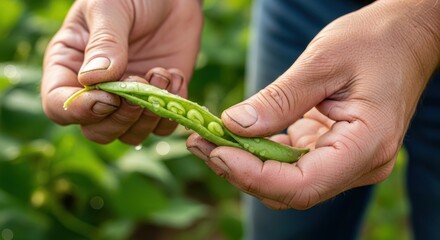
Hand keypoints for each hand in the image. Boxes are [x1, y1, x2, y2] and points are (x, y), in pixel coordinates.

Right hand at [41, 0, 201, 144]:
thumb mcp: (110, 8)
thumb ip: (103, 43)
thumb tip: (94, 80)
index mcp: (69, 66)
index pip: (59, 105)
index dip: (79, 110)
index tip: (108, 97)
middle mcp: (97, 90)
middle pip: (96, 130)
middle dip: (120, 118)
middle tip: (141, 87)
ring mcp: (129, 99)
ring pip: (130, 134)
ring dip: (149, 115)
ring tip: (161, 73)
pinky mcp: (158, 101)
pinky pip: (162, 126)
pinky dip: (171, 110)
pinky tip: (175, 75)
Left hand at [187, 0, 439, 208]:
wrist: (404, 38)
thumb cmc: (374, 42)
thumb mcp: (323, 62)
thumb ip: (280, 99)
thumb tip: (234, 125)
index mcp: (366, 146)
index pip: (302, 184)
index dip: (253, 176)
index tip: (215, 151)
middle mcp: (359, 164)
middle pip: (290, 190)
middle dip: (240, 172)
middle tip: (200, 142)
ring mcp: (345, 161)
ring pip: (286, 182)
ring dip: (245, 165)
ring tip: (208, 139)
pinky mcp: (331, 151)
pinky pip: (290, 164)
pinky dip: (260, 154)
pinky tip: (234, 136)